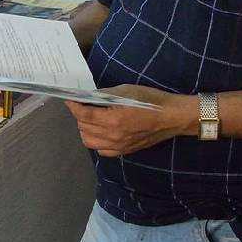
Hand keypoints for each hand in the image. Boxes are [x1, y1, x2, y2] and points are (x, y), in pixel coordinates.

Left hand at [63, 84, 195, 156]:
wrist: (172, 117)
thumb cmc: (150, 100)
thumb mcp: (125, 90)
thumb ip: (104, 94)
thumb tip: (88, 96)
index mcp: (113, 119)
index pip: (83, 115)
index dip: (73, 106)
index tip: (70, 99)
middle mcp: (113, 136)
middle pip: (83, 127)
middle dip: (80, 115)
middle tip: (84, 105)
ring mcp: (118, 146)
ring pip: (89, 141)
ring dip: (85, 129)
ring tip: (91, 119)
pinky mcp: (124, 151)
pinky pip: (101, 150)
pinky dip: (96, 141)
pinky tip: (101, 131)